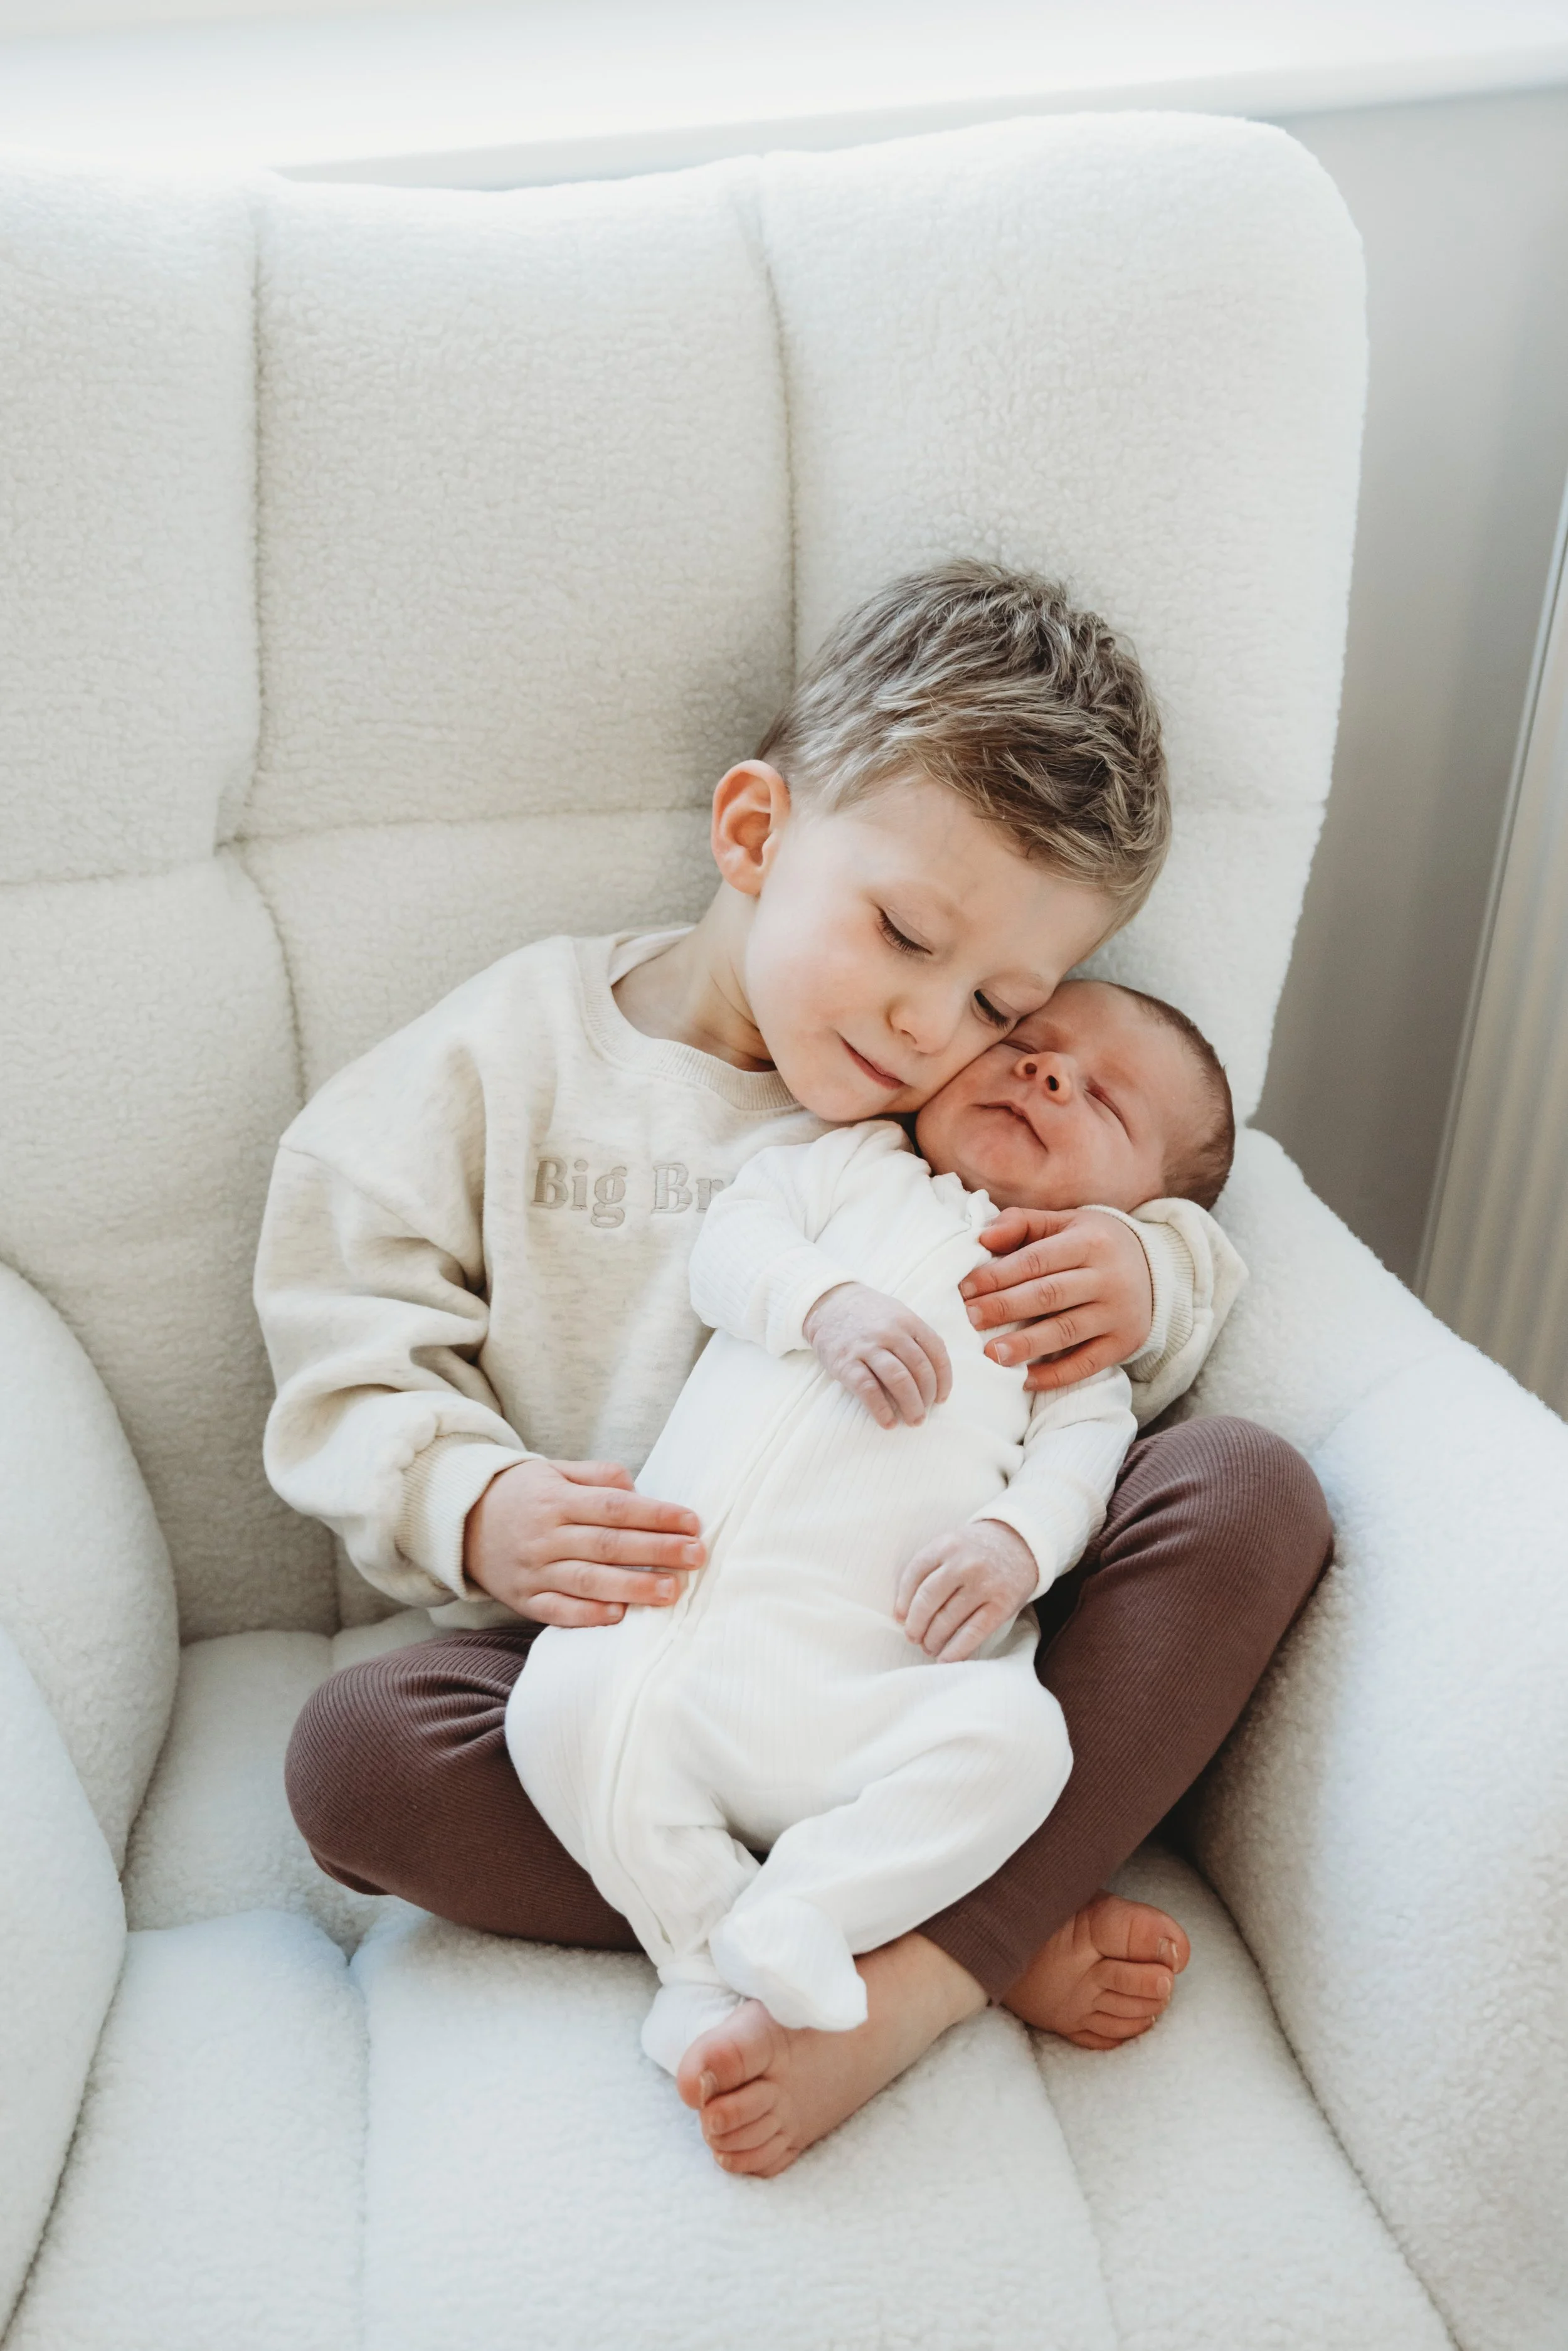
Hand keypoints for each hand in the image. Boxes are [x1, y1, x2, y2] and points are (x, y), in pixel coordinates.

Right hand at [462, 1457, 704, 1626]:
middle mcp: (545, 1536)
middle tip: (696, 1556)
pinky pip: (559, 1611)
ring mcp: (533, 1571)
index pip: (615, 1507)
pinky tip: (621, 1615)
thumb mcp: (554, 1470)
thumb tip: (639, 1491)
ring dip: (633, 1587)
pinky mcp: (524, 1600)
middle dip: (656, 1550)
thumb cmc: (522, 1494)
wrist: (460, 1523)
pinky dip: (590, 1614)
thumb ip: (598, 1476)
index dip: (656, 1515)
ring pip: (588, 1581)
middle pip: (608, 1544)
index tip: (692, 1522)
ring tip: (671, 1591)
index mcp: (556, 1499)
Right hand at [803, 1281, 951, 1427]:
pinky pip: (868, 1390)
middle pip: (920, 1370)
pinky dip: (881, 1410)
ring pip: (899, 1380)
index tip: (941, 1398)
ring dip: (911, 1406)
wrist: (828, 1304)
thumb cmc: (868, 1315)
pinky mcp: (845, 1363)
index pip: (937, 1353)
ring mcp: (868, 1347)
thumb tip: (937, 1373)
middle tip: (925, 1413)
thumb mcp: (897, 1314)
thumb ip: (917, 1337)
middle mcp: (891, 1333)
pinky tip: (888, 1422)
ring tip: (913, 1421)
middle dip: (927, 1397)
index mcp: (908, 1321)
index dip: (944, 1380)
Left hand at [894, 1520, 1037, 1660]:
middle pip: (927, 1600)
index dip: (902, 1601)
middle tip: (912, 1637)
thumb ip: (930, 1568)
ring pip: (948, 1620)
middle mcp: (963, 1564)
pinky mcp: (1002, 1605)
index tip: (900, 1618)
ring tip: (929, 1647)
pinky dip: (956, 1650)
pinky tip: (945, 1659)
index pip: (913, 1575)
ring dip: (933, 1640)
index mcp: (946, 1545)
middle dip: (915, 1625)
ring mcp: (984, 1585)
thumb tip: (904, 1612)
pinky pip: (973, 1633)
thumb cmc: (978, 1549)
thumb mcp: (952, 1545)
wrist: (1022, 1543)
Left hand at [959, 1207, 1152, 1392]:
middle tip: (970, 1319)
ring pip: (1067, 1331)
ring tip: (991, 1354)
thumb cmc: (1093, 1243)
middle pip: (1049, 1295)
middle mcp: (1109, 1277)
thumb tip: (984, 1238)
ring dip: (1026, 1345)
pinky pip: (1087, 1363)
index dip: (997, 1275)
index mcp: (1090, 1241)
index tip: (965, 1289)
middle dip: (1005, 1307)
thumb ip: (1023, 1224)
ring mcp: (1120, 1313)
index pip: (1036, 1260)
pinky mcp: (1126, 1342)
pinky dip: (1055, 1375)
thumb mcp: (1064, 1223)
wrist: (1156, 1268)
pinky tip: (1025, 1379)